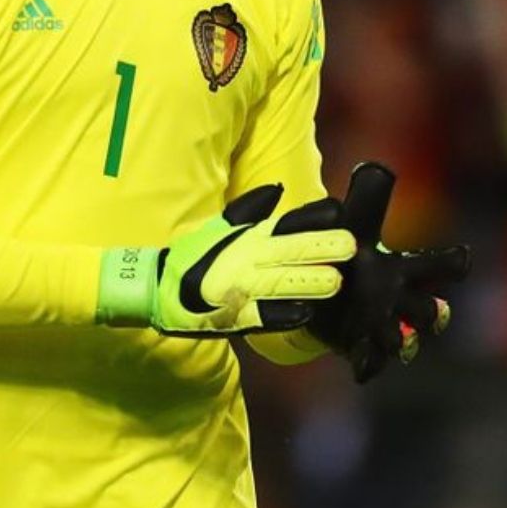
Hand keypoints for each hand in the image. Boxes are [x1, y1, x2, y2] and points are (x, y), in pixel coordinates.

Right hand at [96, 185, 357, 336]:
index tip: (338, 212)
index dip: (312, 220)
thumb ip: (249, 209)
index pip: (285, 225)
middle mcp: (247, 260)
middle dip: (320, 249)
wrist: (156, 290)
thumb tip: (277, 189)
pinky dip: (285, 315)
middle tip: (350, 246)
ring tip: (336, 281)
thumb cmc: (194, 257)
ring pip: (281, 285)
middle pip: (289, 252)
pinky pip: (264, 318)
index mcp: (247, 237)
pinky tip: (307, 314)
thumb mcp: (219, 226)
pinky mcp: (236, 318)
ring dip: (309, 282)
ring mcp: (242, 290)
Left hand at [307, 162, 470, 381]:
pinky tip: (360, 367)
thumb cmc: (347, 253)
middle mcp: (403, 301)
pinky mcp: (361, 348)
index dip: (455, 263)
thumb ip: (367, 200)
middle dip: (434, 312)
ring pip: (407, 341)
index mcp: (406, 269)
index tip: (462, 258)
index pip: (444, 266)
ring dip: (402, 340)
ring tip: (391, 339)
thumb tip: (374, 167)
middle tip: (433, 311)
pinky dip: (368, 364)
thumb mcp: (354, 222)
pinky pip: (372, 363)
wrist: (320, 290)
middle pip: (434, 310)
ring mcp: (384, 328)